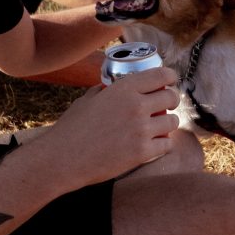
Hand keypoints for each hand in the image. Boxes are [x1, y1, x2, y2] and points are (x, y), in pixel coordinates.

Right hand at [50, 67, 179, 183]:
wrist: (62, 158)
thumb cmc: (71, 129)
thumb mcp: (87, 100)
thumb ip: (104, 91)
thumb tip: (109, 86)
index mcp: (124, 88)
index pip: (161, 75)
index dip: (170, 77)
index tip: (171, 81)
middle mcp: (136, 105)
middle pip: (171, 97)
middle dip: (171, 100)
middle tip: (166, 106)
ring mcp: (141, 129)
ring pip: (172, 122)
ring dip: (168, 124)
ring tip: (159, 127)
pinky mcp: (142, 152)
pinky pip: (166, 144)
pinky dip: (162, 144)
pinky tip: (154, 144)